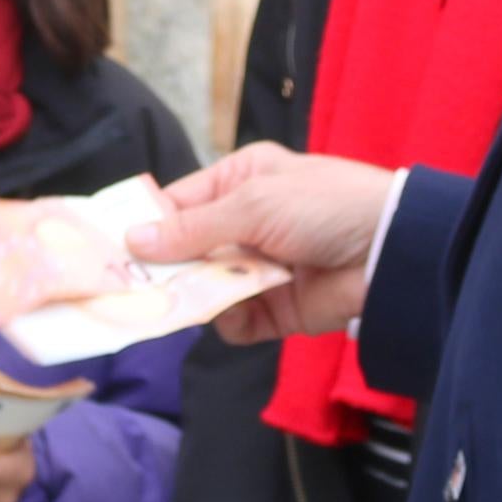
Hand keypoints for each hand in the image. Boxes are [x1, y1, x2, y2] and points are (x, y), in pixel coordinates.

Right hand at [127, 142, 398, 345]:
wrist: (392, 249)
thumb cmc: (323, 205)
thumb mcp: (252, 204)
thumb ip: (191, 229)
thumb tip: (132, 239)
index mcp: (240, 181)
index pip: (178, 204)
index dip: (146, 225)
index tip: (109, 248)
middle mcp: (245, 223)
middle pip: (186, 251)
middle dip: (165, 269)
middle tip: (131, 287)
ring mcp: (260, 267)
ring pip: (206, 288)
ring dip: (197, 295)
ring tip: (185, 302)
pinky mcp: (276, 307)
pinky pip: (236, 320)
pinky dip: (231, 321)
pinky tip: (233, 315)